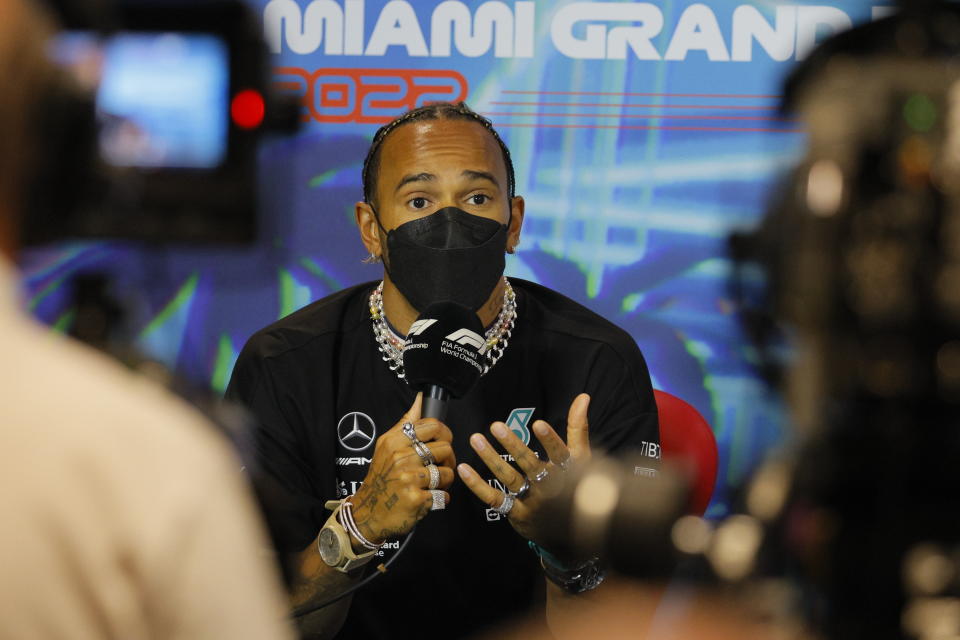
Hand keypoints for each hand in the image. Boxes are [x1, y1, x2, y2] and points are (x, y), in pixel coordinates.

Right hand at [350, 393, 455, 543]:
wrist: (368, 513)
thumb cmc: (381, 478)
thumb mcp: (386, 446)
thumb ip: (406, 423)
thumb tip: (420, 398)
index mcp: (394, 441)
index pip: (433, 426)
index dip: (444, 434)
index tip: (442, 442)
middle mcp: (400, 458)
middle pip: (445, 448)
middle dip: (448, 460)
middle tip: (439, 467)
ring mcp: (408, 479)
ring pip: (447, 472)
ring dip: (445, 481)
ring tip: (433, 484)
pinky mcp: (415, 499)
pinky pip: (443, 495)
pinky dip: (440, 499)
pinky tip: (428, 498)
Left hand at [457, 393, 590, 543]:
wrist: (569, 535)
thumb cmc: (575, 488)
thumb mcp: (582, 460)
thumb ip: (578, 429)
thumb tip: (583, 397)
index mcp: (569, 474)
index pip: (561, 456)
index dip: (550, 441)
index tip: (537, 424)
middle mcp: (550, 489)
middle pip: (531, 466)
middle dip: (513, 446)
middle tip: (496, 426)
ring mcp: (532, 502)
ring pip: (509, 478)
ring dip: (491, 458)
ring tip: (476, 439)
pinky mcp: (516, 513)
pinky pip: (494, 499)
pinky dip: (477, 486)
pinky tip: (464, 469)